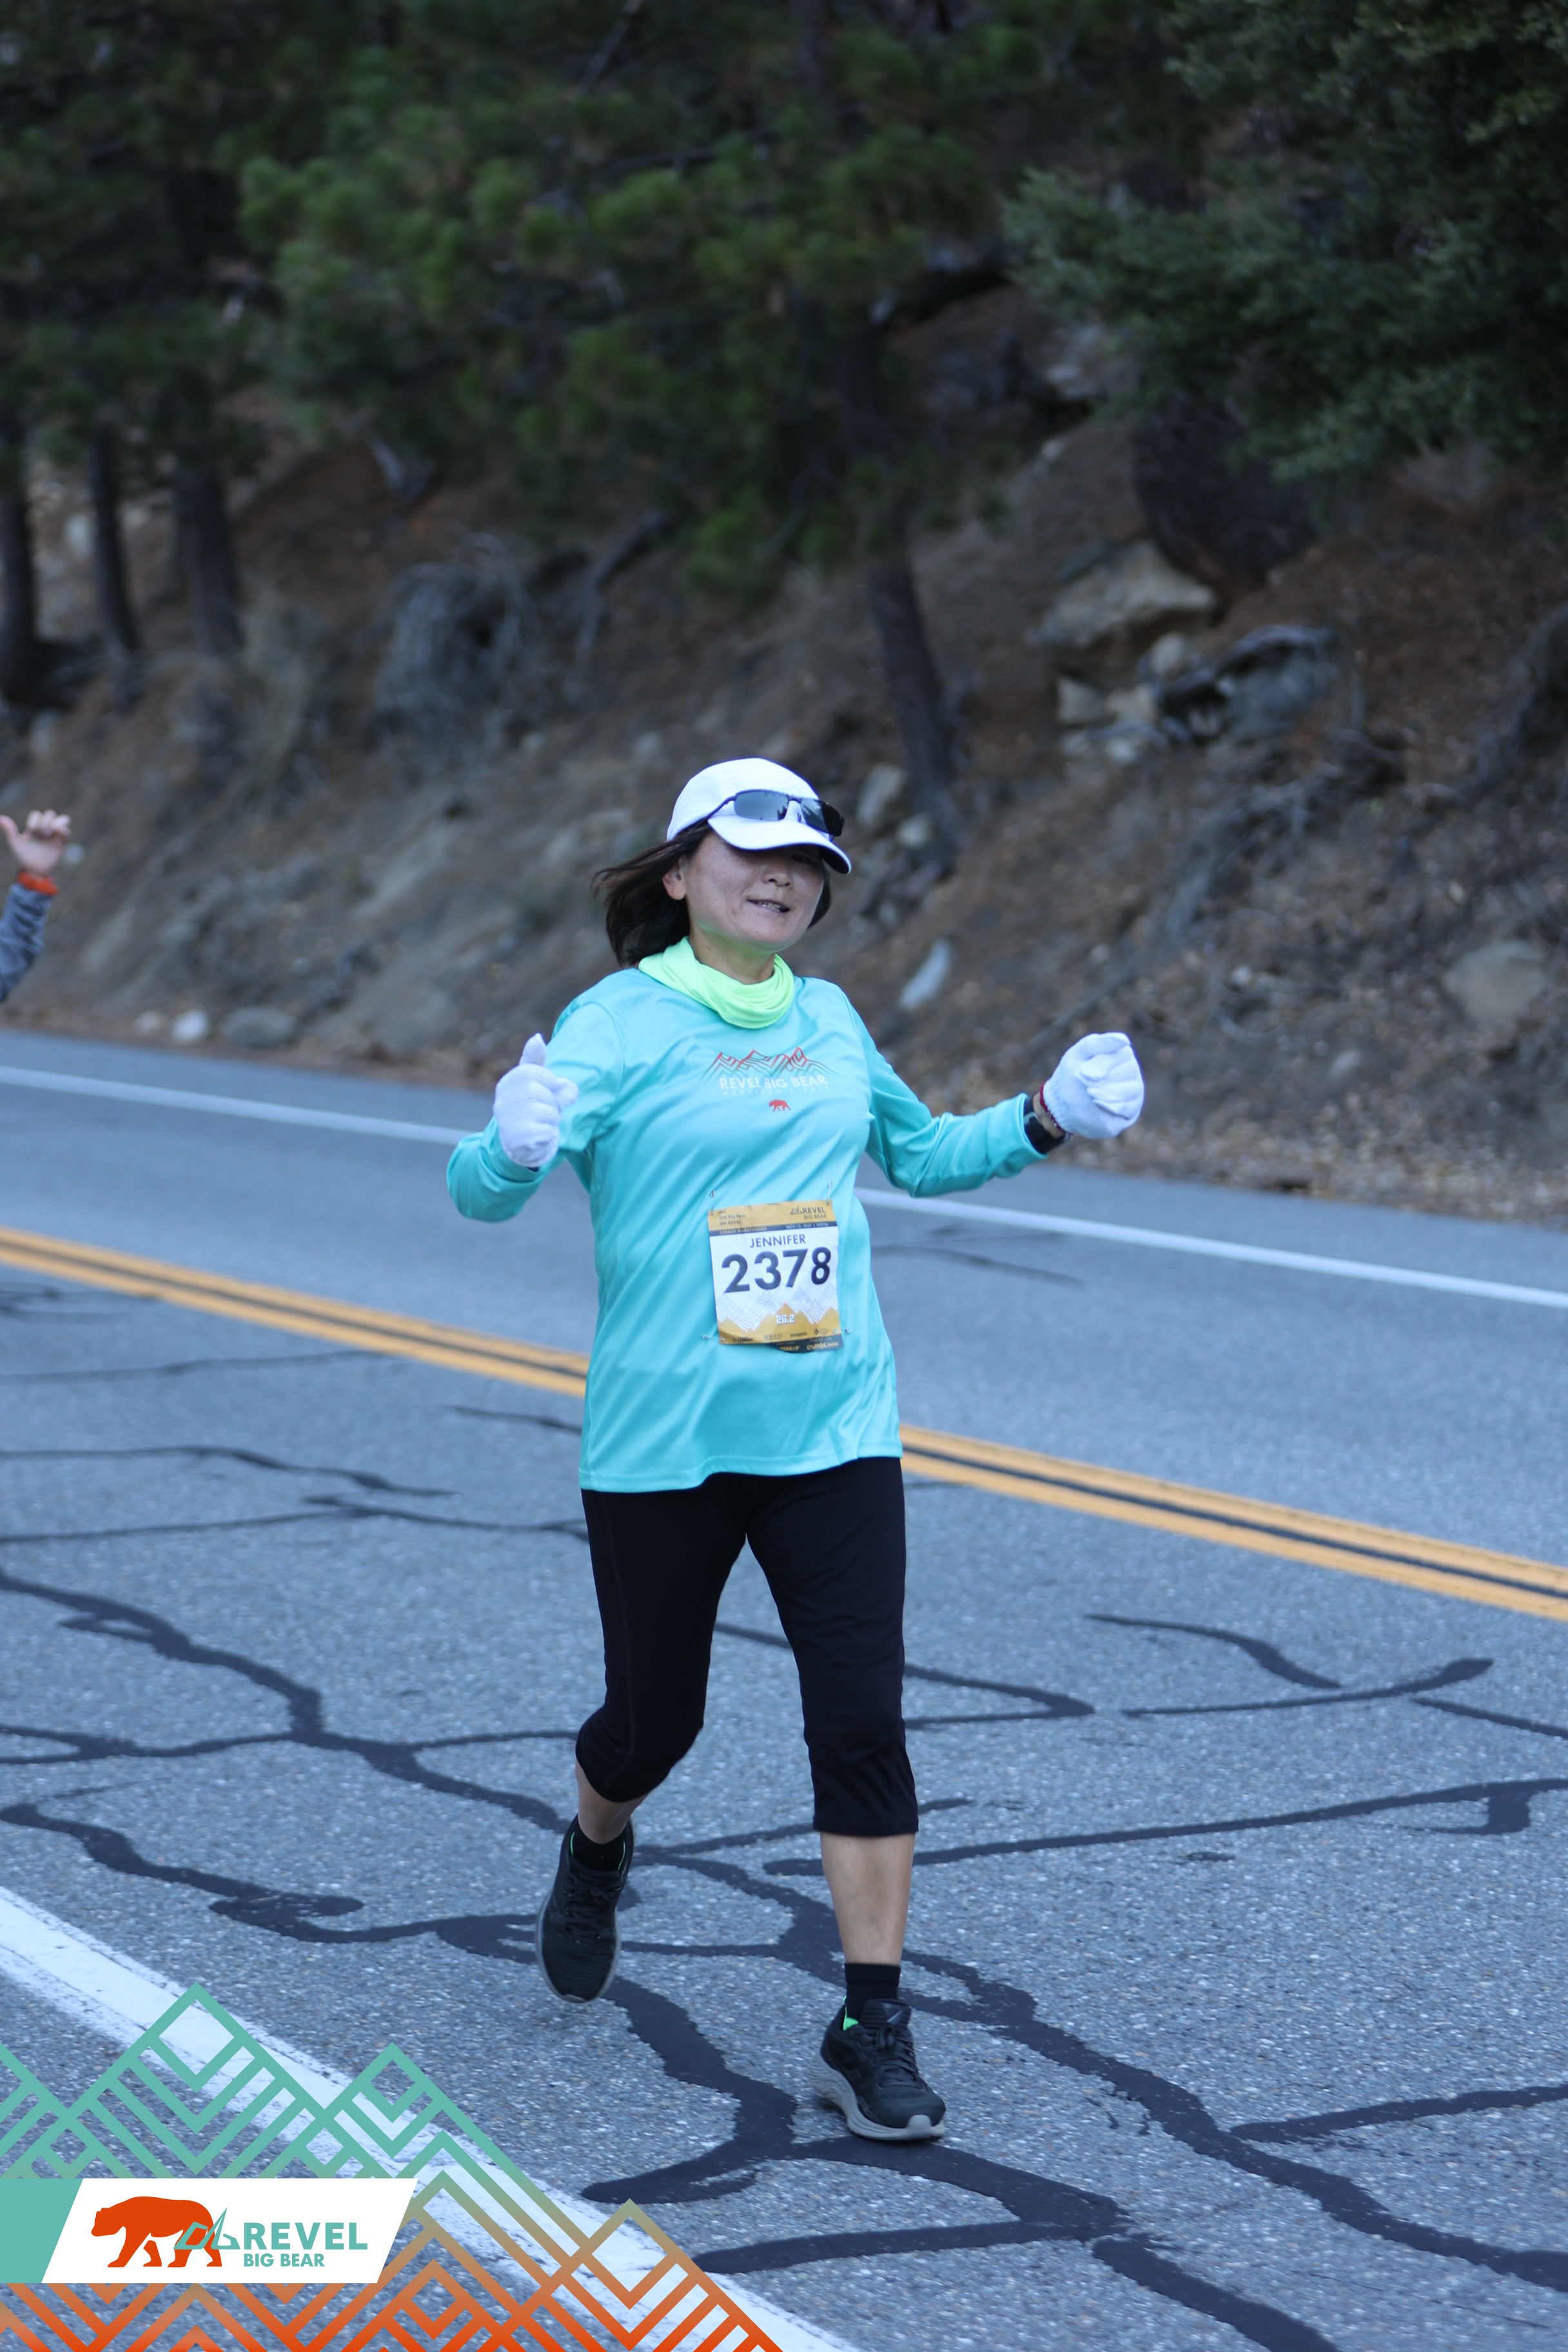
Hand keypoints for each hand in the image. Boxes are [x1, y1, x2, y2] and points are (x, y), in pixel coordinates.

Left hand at [1, 808, 70, 875]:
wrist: (33, 869)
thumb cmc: (23, 856)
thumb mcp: (14, 842)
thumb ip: (10, 830)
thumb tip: (1, 818)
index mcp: (33, 827)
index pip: (36, 814)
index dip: (34, 820)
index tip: (31, 832)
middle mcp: (44, 829)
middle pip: (49, 814)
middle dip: (45, 822)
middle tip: (41, 833)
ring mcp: (54, 835)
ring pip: (62, 819)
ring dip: (56, 823)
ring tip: (50, 832)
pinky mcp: (61, 842)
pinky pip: (66, 831)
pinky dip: (63, 829)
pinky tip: (56, 835)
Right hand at [493, 1033, 578, 1168]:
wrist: (520, 1143)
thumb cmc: (530, 1106)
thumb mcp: (534, 1081)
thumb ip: (537, 1062)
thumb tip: (537, 1038)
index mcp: (507, 1083)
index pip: (535, 1072)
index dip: (549, 1082)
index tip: (548, 1089)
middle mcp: (503, 1100)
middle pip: (544, 1093)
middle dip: (552, 1103)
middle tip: (543, 1110)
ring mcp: (509, 1120)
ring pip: (549, 1112)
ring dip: (552, 1119)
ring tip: (540, 1122)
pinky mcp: (519, 1138)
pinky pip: (548, 1131)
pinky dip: (549, 1134)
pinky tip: (539, 1134)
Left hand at [1042, 1032, 1143, 1139]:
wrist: (1063, 1103)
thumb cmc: (1072, 1074)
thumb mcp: (1078, 1054)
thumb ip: (1098, 1043)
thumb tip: (1125, 1041)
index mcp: (1120, 1052)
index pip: (1123, 1053)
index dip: (1102, 1064)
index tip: (1082, 1072)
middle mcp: (1132, 1070)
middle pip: (1129, 1071)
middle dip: (1101, 1079)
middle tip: (1083, 1082)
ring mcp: (1134, 1090)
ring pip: (1133, 1090)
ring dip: (1107, 1093)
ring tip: (1089, 1094)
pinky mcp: (1132, 1110)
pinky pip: (1130, 1108)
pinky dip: (1112, 1107)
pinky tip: (1097, 1104)